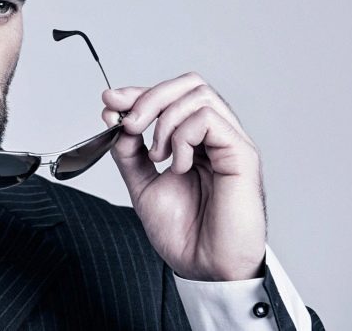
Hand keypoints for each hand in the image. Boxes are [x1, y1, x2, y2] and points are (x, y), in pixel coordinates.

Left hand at [102, 72, 265, 280]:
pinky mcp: (242, 153)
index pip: (171, 96)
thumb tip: (114, 116)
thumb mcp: (142, 184)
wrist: (204, 267)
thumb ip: (129, 151)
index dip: (138, 92)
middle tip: (130, 124)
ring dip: (165, 120)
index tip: (110, 101)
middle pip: (188, 83)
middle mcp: (215, 136)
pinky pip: (208, 118)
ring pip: (198, 94)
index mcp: (195, 140)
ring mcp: (231, 142)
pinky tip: (178, 165)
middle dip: (149, 97)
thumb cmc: (184, 232)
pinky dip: (183, 135)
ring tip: (158, 156)